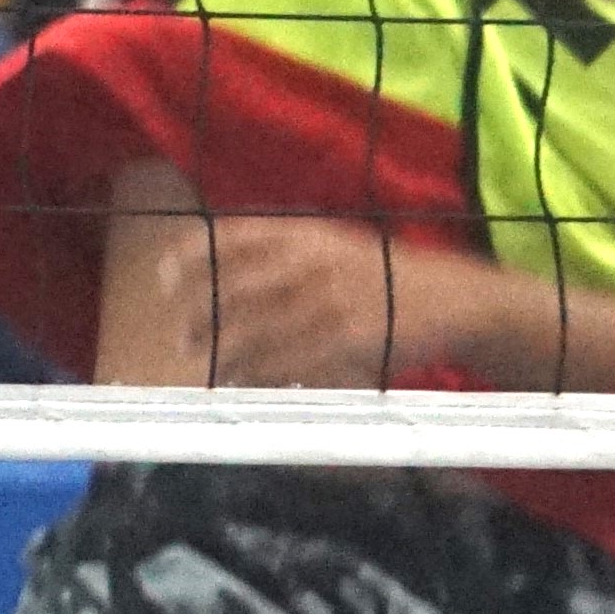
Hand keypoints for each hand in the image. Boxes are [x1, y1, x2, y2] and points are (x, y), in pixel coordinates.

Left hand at [137, 216, 432, 387]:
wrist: (449, 298)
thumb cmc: (382, 273)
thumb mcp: (336, 244)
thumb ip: (286, 252)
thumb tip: (222, 271)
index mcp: (308, 232)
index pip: (236, 236)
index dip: (195, 254)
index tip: (165, 275)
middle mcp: (315, 262)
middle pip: (238, 289)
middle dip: (203, 316)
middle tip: (181, 338)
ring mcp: (331, 302)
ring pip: (258, 332)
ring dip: (225, 353)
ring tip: (208, 368)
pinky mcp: (347, 340)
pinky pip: (289, 361)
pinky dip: (259, 374)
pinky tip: (242, 381)